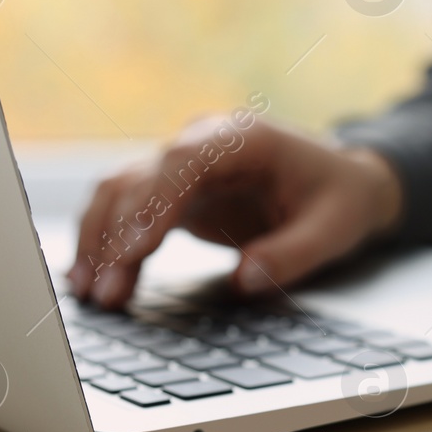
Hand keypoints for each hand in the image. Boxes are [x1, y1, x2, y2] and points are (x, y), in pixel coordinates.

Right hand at [70, 116, 401, 308]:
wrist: (343, 183)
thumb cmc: (340, 200)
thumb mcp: (334, 230)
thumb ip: (292, 254)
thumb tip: (244, 280)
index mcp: (246, 138)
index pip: (184, 160)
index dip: (153, 202)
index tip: (134, 249)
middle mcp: (205, 142)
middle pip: (141, 178)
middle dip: (118, 236)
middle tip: (106, 292)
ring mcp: (184, 166)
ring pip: (122, 192)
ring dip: (100, 240)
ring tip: (90, 293)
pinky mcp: (174, 193)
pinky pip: (127, 211)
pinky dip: (105, 241)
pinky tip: (89, 279)